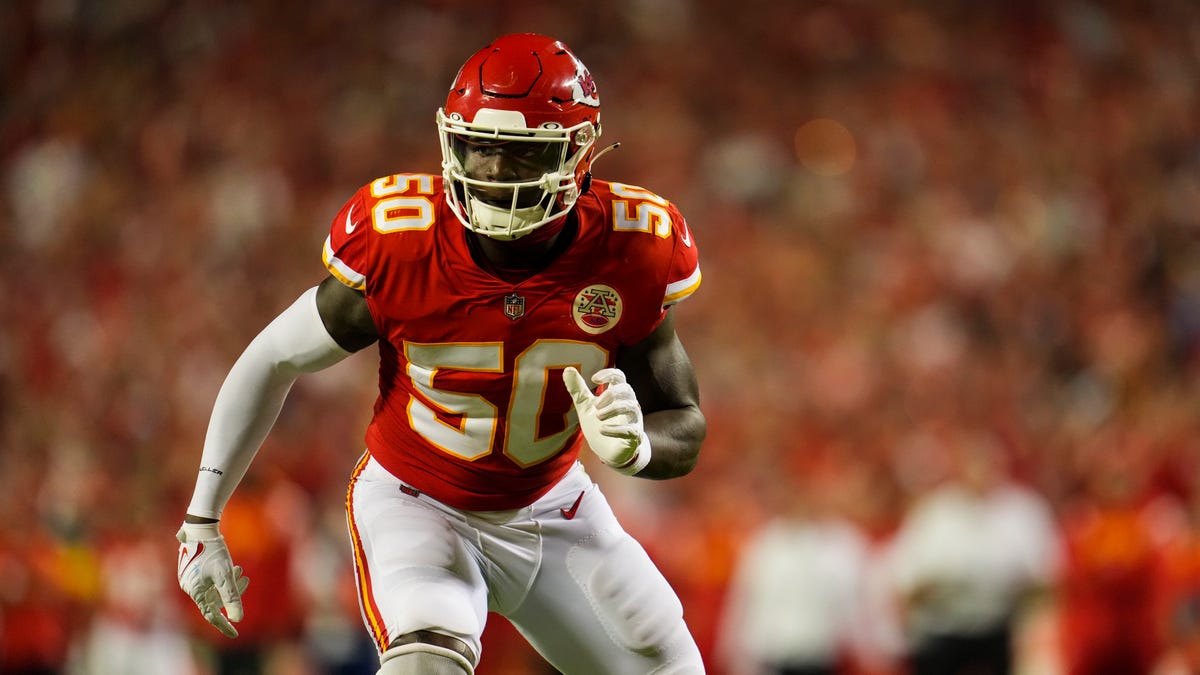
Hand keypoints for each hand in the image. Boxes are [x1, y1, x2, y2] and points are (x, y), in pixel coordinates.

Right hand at [176, 521, 249, 637]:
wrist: (200, 527)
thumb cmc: (213, 551)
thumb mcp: (225, 575)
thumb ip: (231, 597)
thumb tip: (238, 618)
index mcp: (195, 592)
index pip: (211, 615)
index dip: (224, 625)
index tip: (235, 634)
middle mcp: (190, 587)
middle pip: (215, 600)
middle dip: (232, 594)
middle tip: (245, 581)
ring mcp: (190, 578)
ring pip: (214, 589)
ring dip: (229, 583)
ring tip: (240, 571)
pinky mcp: (193, 570)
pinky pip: (210, 581)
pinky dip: (223, 578)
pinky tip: (233, 568)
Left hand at [563, 367, 650, 474]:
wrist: (609, 451)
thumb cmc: (599, 424)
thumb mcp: (585, 406)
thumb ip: (578, 390)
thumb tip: (567, 369)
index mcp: (617, 394)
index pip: (619, 376)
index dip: (608, 374)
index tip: (593, 379)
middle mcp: (628, 404)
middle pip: (626, 389)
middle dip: (610, 394)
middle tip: (595, 405)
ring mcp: (633, 420)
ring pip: (631, 407)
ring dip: (613, 410)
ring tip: (597, 416)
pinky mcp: (635, 436)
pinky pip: (632, 430)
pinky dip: (616, 429)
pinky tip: (602, 431)